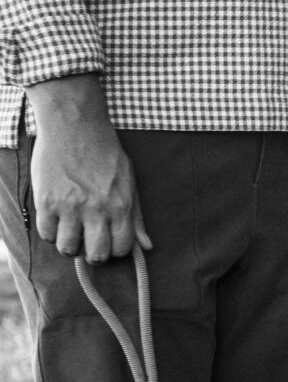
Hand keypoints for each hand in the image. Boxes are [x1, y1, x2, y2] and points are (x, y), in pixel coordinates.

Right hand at [26, 75, 147, 262]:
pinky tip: (56, 219)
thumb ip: (136, 216)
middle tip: (88, 241)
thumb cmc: (105, 152)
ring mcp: (70, 206)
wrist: (75, 125)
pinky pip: (46, 234)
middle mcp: (96, 209)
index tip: (108, 241)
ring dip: (70, 244)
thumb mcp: (129, 181)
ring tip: (70, 230)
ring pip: (68, 249)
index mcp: (121, 205)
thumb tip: (147, 246)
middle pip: (97, 255)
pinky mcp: (47, 201)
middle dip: (93, 253)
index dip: (115, 249)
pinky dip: (50, 232)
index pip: (122, 248)